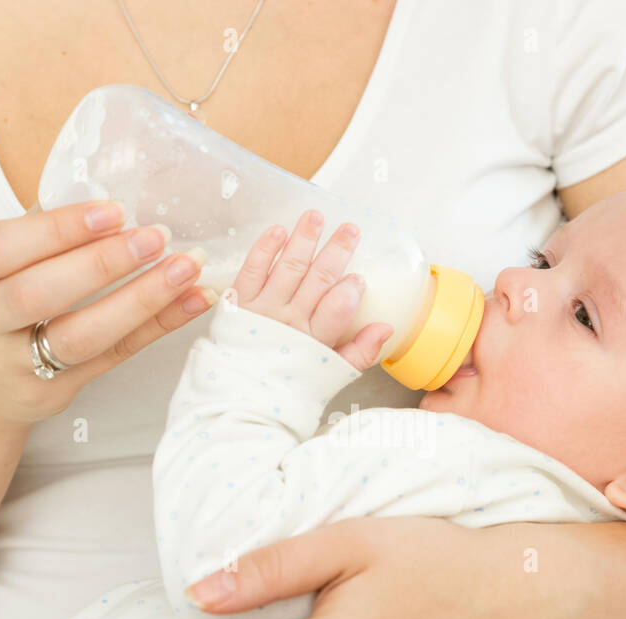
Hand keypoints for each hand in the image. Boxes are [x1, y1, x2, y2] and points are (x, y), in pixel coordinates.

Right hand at [0, 200, 218, 425]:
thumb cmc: (0, 301)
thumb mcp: (2, 262)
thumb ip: (46, 231)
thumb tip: (116, 184)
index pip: (1, 248)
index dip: (57, 229)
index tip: (112, 210)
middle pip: (38, 295)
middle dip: (101, 264)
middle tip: (156, 237)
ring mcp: (17, 364)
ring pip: (80, 336)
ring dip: (140, 301)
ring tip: (186, 269)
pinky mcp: (55, 392)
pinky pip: (114, 357)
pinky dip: (158, 327)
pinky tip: (193, 301)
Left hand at [229, 208, 392, 370]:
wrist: (241, 395)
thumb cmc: (288, 384)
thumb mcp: (329, 375)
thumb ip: (360, 352)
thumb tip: (386, 328)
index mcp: (315, 340)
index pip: (338, 308)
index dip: (350, 290)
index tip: (358, 278)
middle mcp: (290, 321)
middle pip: (317, 279)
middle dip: (336, 251)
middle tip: (350, 229)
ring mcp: (264, 309)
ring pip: (288, 267)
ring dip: (303, 239)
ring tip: (315, 216)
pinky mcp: (239, 302)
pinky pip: (252, 270)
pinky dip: (264, 249)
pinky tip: (278, 230)